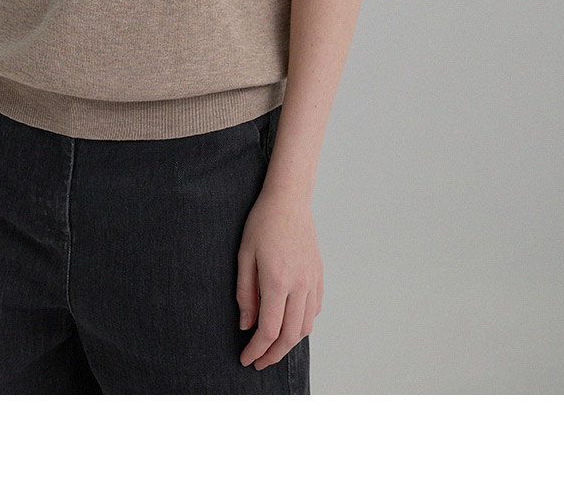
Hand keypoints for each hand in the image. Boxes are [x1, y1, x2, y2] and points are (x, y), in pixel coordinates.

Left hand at [235, 190, 322, 368]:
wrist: (289, 201)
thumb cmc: (263, 223)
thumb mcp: (244, 256)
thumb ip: (246, 294)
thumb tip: (246, 325)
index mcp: (277, 281)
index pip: (269, 330)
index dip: (256, 349)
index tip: (246, 358)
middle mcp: (299, 285)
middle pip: (290, 336)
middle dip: (273, 355)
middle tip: (259, 361)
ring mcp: (312, 281)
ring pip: (305, 327)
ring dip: (289, 342)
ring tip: (272, 346)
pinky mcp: (319, 276)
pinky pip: (314, 310)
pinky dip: (302, 324)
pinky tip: (289, 322)